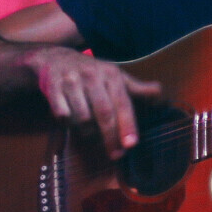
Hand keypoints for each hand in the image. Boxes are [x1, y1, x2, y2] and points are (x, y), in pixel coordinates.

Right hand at [21, 46, 158, 158]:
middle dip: (110, 136)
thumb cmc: (90, 71)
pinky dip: (67, 122)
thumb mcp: (114, 75)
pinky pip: (61, 113)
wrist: (55, 58)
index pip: (122, 103)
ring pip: (82, 116)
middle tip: (116, 154)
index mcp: (110, 74)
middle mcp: (91, 76)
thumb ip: (135, 88)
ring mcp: (70, 81)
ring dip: (87, 131)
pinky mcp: (52, 87)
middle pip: (103, 112)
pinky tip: (69, 122)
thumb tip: (159, 93)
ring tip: (91, 134)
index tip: (131, 144)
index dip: (127, 125)